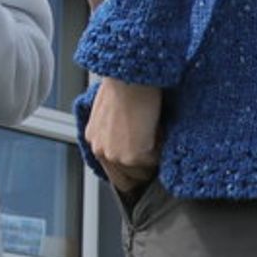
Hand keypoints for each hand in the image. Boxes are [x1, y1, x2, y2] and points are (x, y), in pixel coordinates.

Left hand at [87, 77, 161, 193]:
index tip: (144, 162)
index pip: (112, 167)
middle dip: (143, 168)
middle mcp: (101, 150)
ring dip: (154, 158)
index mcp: (94, 137)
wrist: (131, 78)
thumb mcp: (112, 107)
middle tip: (156, 155)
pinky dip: (162, 149)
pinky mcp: (132, 156)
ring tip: (159, 136)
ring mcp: (116, 156)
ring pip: (142, 172)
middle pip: (125, 178)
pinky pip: (154, 162)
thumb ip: (116, 127)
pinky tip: (161, 130)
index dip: (130, 166)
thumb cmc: (125, 83)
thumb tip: (132, 134)